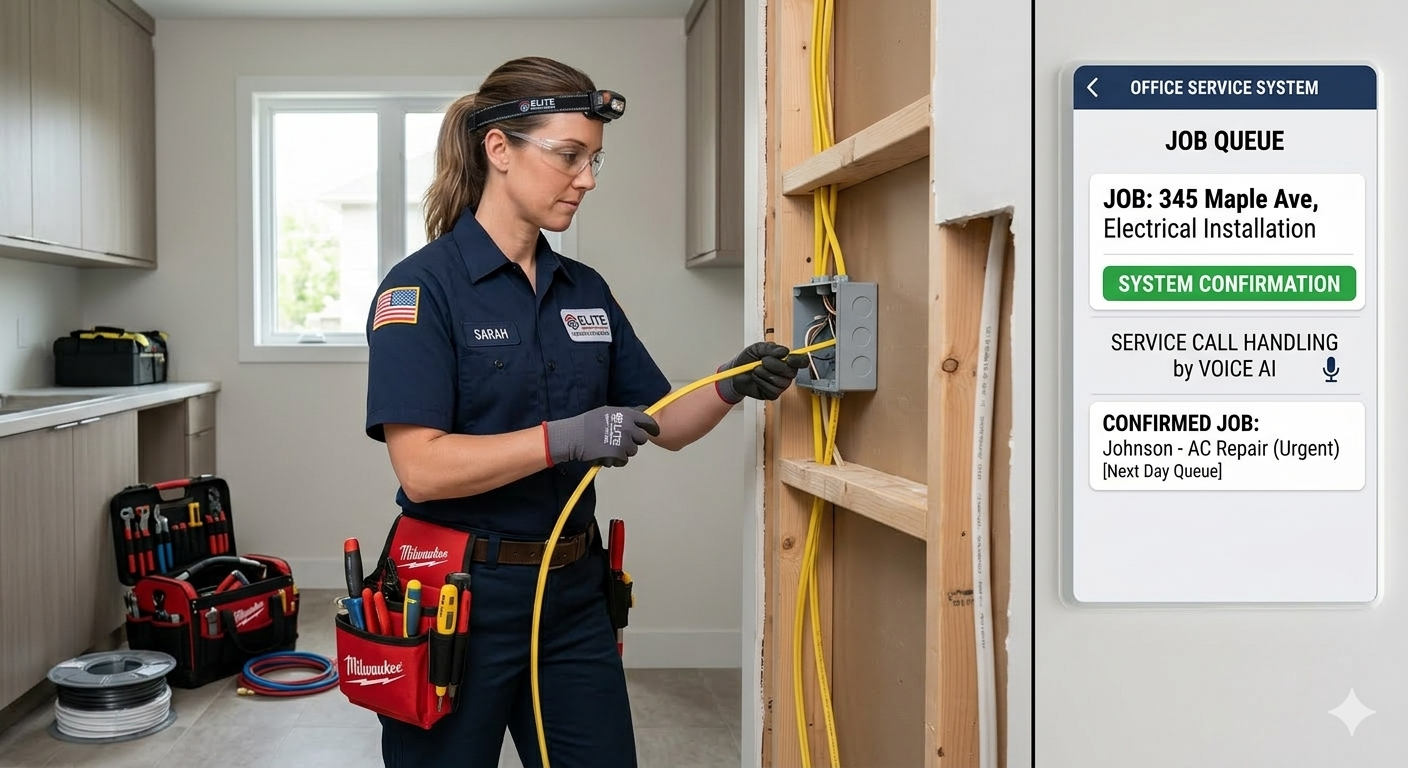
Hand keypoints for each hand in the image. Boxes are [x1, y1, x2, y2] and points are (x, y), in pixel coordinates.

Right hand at [543, 405, 660, 467]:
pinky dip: (616, 460)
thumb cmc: (588, 422)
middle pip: (642, 439)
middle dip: (634, 441)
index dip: (652, 428)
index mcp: (626, 415)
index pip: (647, 421)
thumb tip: (643, 411)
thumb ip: (626, 414)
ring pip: (632, 451)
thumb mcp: (608, 411)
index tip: (654, 432)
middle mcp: (628, 428)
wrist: (574, 436)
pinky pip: (623, 461)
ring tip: (608, 447)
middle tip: (620, 440)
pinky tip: (605, 454)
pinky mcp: (618, 456)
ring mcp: (624, 443)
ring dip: (623, 451)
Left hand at [715, 342, 807, 403]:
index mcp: (785, 360)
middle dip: (775, 365)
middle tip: (763, 361)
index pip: (800, 361)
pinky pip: (773, 390)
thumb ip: (771, 348)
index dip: (797, 360)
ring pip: (781, 382)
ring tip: (756, 370)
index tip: (788, 358)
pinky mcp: (773, 394)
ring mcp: (780, 385)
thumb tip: (784, 351)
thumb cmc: (746, 360)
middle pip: (791, 372)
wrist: (734, 374)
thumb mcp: (757, 348)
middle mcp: (785, 373)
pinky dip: (762, 383)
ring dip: (766, 374)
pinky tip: (756, 379)